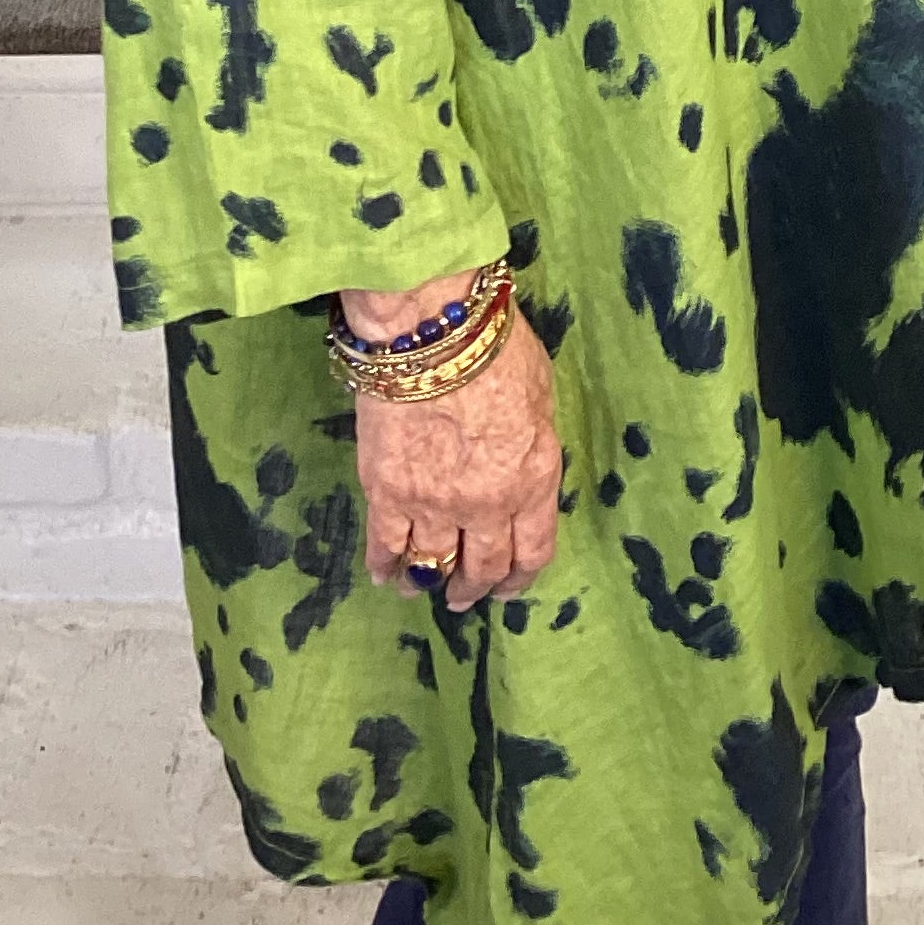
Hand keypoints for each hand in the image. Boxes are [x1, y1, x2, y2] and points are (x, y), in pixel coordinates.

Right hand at [346, 282, 561, 614]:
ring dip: (428, 581)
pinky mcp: (388, 492)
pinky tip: (382, 575)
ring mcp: (435, 503)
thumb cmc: (495, 345)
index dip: (519, 578)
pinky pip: (385, 544)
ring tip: (419, 589)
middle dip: (474, 587)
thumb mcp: (541, 396)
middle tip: (464, 597)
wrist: (432, 328)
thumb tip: (519, 461)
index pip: (533, 552)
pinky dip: (383, 565)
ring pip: (433, 563)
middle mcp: (488, 505)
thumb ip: (532, 444)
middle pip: (483, 566)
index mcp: (534, 481)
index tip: (508, 588)